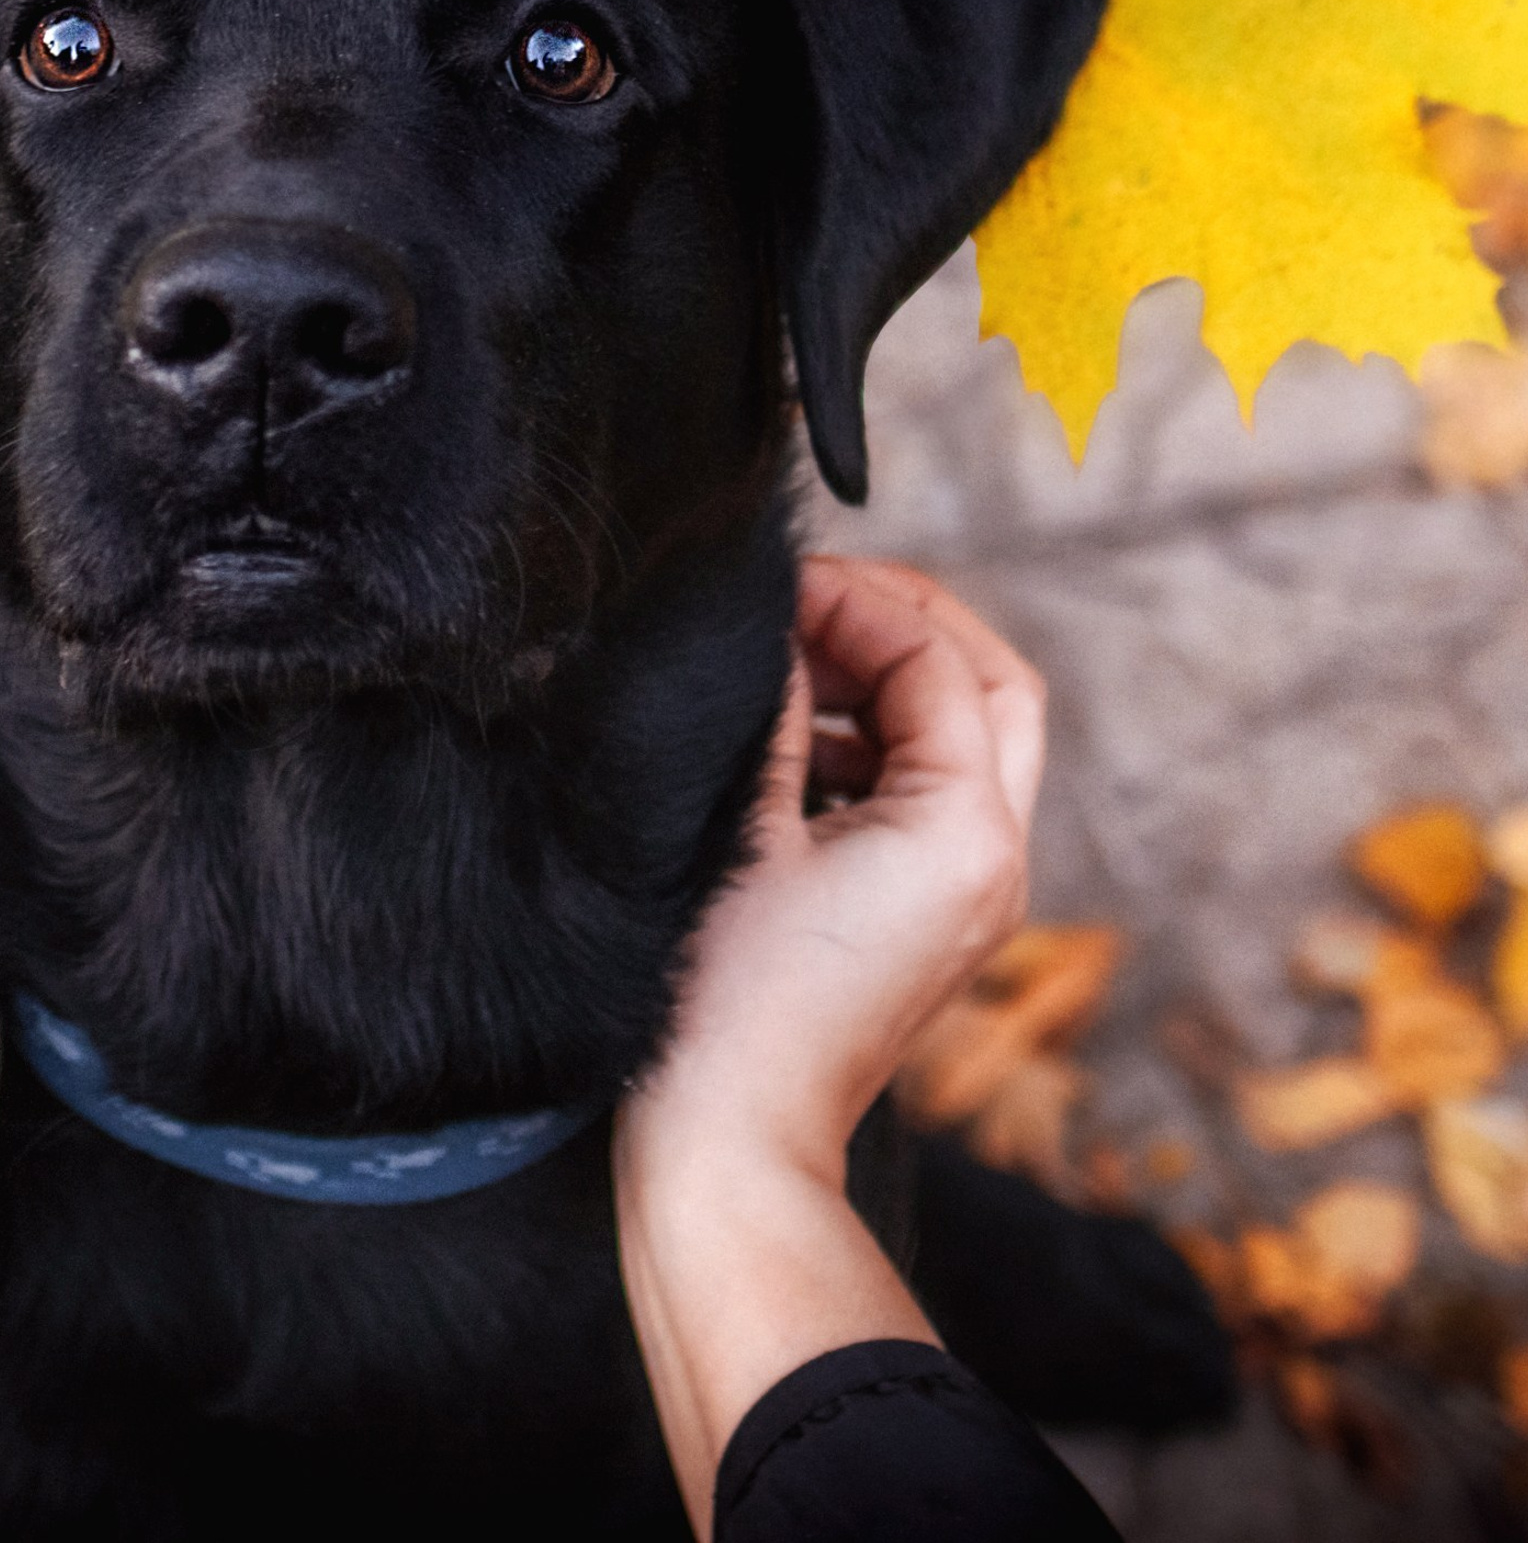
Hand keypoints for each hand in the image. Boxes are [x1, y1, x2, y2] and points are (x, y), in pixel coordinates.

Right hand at [623, 555, 1046, 1189]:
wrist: (731, 1139)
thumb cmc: (725, 998)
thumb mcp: (743, 824)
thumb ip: (776, 706)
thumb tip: (780, 621)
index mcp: (964, 831)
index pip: (935, 661)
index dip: (856, 601)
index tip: (777, 580)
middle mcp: (995, 858)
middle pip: (993, 687)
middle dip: (908, 622)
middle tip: (814, 594)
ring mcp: (974, 892)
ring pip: (972, 737)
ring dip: (891, 680)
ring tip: (789, 658)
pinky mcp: (936, 915)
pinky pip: (936, 792)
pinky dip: (878, 740)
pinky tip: (792, 734)